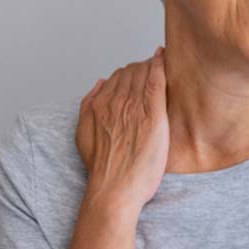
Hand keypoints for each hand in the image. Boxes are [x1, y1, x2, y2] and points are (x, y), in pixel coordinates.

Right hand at [76, 47, 169, 212]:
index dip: (131, 73)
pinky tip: (165, 58)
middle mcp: (115, 102)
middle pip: (131, 72)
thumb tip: (98, 84)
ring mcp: (134, 107)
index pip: (117, 77)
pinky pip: (156, 81)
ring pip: (143, 73)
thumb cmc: (103, 169)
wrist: (114, 189)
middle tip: (155, 68)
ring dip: (152, 65)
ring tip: (162, 62)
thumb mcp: (82, 133)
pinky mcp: (153, 115)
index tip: (141, 73)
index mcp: (99, 105)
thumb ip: (88, 106)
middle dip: (143, 67)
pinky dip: (160, 66)